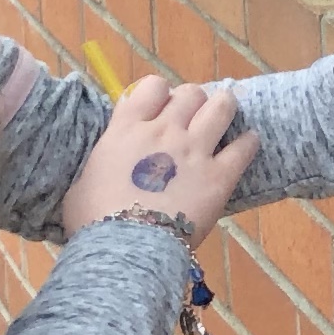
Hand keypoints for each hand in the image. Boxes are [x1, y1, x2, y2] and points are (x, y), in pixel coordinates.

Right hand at [63, 76, 256, 237]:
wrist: (126, 247)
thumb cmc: (94, 220)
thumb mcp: (85, 180)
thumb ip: (105, 159)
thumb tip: (112, 157)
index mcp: (127, 129)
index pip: (152, 87)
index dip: (161, 93)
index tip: (162, 106)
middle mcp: (163, 131)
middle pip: (190, 94)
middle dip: (193, 101)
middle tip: (193, 118)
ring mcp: (194, 150)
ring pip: (221, 107)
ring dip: (225, 107)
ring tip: (226, 114)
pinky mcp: (220, 175)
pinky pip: (244, 147)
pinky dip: (248, 142)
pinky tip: (248, 143)